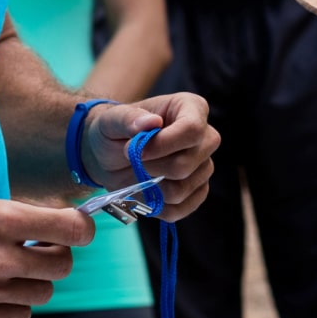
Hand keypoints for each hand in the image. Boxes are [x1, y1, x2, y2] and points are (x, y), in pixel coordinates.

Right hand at [0, 193, 95, 317]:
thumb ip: (13, 217)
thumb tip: (55, 225)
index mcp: (0, 219)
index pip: (70, 229)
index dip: (82, 229)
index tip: (78, 228)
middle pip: (63, 266)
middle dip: (57, 255)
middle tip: (40, 249)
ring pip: (42, 293)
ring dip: (35, 281)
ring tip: (12, 269)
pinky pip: (18, 317)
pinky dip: (15, 305)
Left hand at [81, 93, 218, 222]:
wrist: (110, 156)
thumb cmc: (114, 131)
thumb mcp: (111, 119)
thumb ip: (128, 118)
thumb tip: (151, 122)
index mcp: (191, 108)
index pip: (192, 130)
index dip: (162, 145)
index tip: (134, 150)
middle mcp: (205, 137)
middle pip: (186, 164)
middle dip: (151, 168)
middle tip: (133, 161)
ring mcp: (204, 166)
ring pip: (181, 190)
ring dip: (150, 187)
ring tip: (138, 173)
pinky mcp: (197, 192)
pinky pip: (180, 209)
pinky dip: (155, 206)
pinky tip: (145, 191)